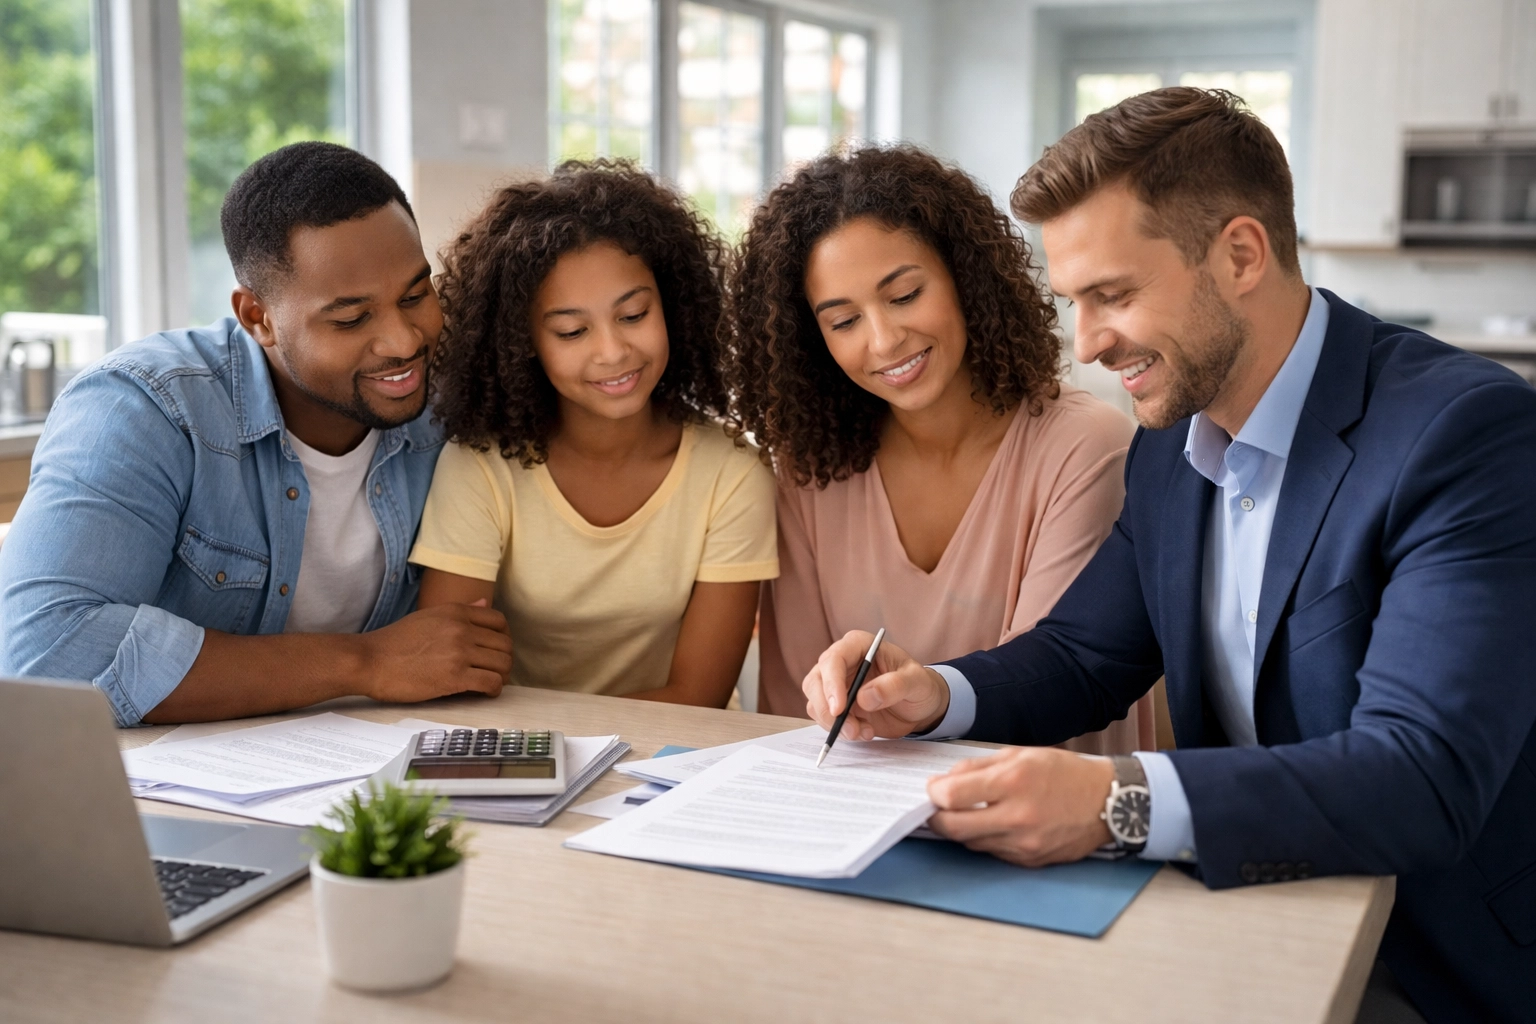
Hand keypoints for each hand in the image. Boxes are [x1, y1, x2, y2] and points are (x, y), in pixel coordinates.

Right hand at [360, 599, 511, 702]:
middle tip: (494, 671)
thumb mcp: (429, 616)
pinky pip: (491, 683)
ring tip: (490, 682)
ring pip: (503, 664)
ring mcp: (459, 652)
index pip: (499, 621)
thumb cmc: (395, 642)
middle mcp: (461, 629)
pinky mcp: (455, 676)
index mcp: (456, 612)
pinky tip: (484, 692)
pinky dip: (493, 690)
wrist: (370, 661)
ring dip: (501, 676)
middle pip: (505, 645)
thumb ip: (460, 611)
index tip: (495, 650)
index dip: (503, 638)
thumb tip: (485, 603)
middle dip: (503, 660)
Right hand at [802, 630, 950, 739]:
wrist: (918, 706)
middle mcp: (841, 662)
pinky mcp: (835, 705)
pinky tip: (864, 732)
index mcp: (858, 645)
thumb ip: (894, 686)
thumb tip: (864, 697)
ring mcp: (835, 684)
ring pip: (816, 702)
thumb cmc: (919, 685)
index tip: (839, 709)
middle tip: (851, 729)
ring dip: (835, 724)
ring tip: (864, 732)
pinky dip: (839, 730)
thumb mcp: (917, 682)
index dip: (831, 684)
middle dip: (827, 709)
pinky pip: (824, 718)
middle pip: (815, 682)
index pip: (834, 659)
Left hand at [926, 747, 1115, 866]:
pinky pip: (993, 853)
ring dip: (962, 829)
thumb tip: (943, 782)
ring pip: (971, 843)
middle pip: (953, 828)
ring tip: (968, 813)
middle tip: (937, 808)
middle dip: (937, 818)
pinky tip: (994, 824)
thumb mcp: (1020, 754)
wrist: (1109, 802)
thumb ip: (977, 767)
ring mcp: (1024, 843)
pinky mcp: (1030, 860)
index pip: (951, 796)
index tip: (934, 788)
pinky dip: (985, 839)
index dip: (934, 792)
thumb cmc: (1064, 773)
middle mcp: (1017, 817)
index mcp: (1013, 782)